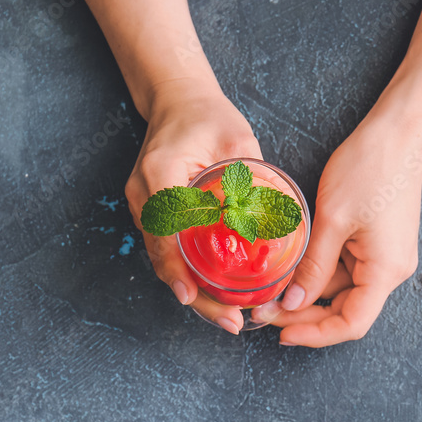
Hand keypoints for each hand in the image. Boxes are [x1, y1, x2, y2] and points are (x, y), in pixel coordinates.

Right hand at [125, 80, 262, 332]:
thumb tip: (278, 217)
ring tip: (227, 317)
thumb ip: (251, 175)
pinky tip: (214, 295)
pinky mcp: (152, 213)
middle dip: (193, 293)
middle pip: (162, 255)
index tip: (192, 294)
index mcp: (160, 172)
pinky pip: (167, 250)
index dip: (178, 266)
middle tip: (229, 320)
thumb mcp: (238, 139)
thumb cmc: (208, 116)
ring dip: (192, 290)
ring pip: (163, 259)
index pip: (165, 227)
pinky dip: (188, 274)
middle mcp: (144, 193)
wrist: (177, 101)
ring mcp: (143, 205)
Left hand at [258, 112, 421, 346]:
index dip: (316, 335)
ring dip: (308, 292)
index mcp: (386, 270)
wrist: (396, 133)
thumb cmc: (369, 169)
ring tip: (270, 288)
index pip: (352, 324)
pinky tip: (292, 267)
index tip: (283, 334)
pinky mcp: (377, 242)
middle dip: (304, 314)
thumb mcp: (332, 220)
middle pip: (345, 310)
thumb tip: (293, 303)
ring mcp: (385, 256)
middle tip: (265, 311)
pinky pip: (345, 268)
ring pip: (341, 289)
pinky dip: (319, 272)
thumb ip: (312, 267)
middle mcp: (391, 270)